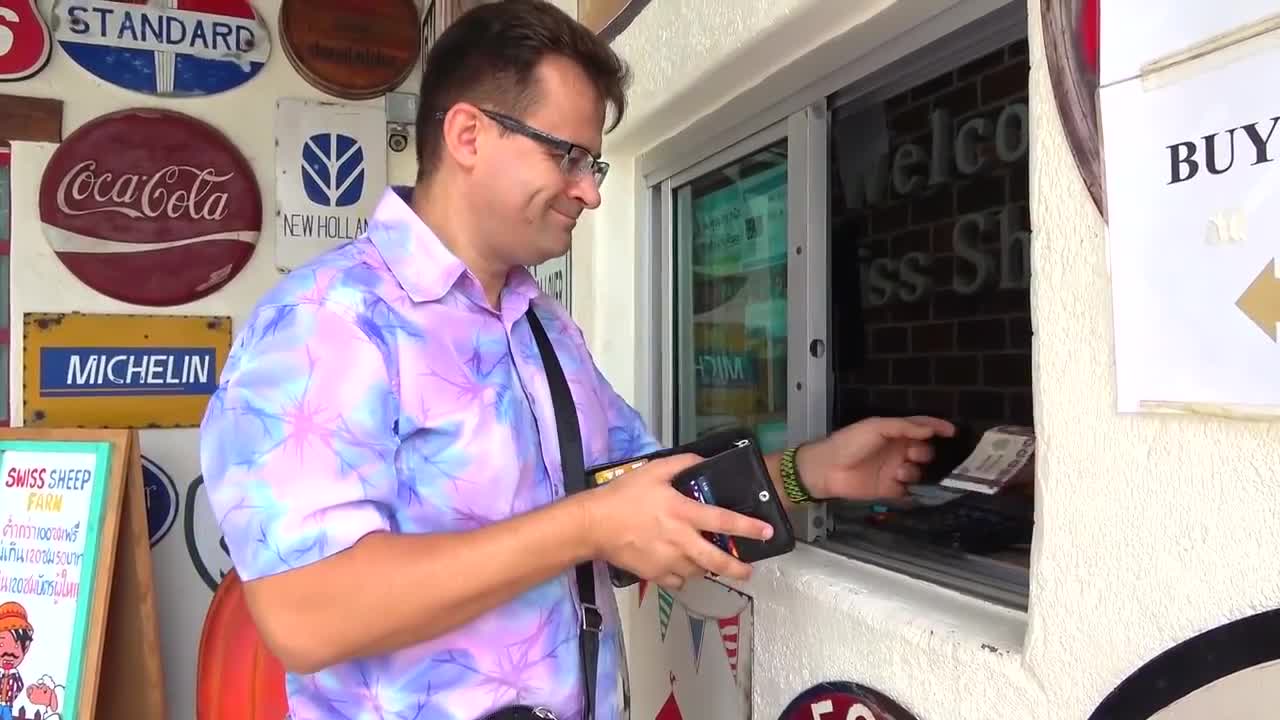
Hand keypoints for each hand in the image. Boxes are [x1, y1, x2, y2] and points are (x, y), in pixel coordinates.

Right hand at [583, 454, 774, 590]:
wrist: (593, 524)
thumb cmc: (623, 495)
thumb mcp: (653, 470)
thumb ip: (681, 463)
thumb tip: (703, 459)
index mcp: (683, 513)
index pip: (723, 521)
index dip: (748, 527)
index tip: (766, 533)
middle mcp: (681, 540)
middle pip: (717, 560)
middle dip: (737, 568)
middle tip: (748, 571)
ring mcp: (668, 561)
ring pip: (698, 572)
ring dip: (706, 569)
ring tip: (709, 564)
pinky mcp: (655, 575)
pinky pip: (677, 581)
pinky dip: (683, 577)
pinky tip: (681, 569)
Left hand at [797, 416, 955, 500]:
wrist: (827, 470)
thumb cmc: (850, 442)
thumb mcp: (876, 427)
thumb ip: (904, 427)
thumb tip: (930, 428)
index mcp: (895, 433)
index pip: (921, 428)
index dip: (937, 428)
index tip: (952, 432)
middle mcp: (898, 451)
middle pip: (925, 452)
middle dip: (924, 453)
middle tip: (910, 455)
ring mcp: (895, 471)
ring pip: (919, 472)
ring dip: (912, 471)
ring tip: (897, 472)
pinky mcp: (890, 490)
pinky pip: (909, 492)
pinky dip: (911, 491)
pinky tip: (902, 486)